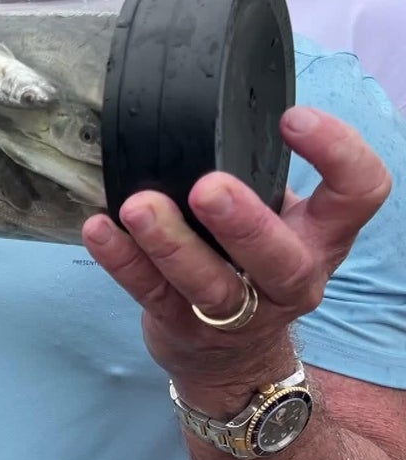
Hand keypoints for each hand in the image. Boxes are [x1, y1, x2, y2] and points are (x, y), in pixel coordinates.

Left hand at [82, 106, 390, 387]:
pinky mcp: (182, 327)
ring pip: (211, 285)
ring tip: (139, 207)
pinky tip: (99, 229)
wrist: (233, 359)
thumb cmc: (249, 260)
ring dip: (172, 244)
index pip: (360, 194)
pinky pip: (150, 293)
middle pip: (280, 258)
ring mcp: (238, 313)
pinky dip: (122, 261)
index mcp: (322, 237)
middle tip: (209, 188)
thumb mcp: (275, 216)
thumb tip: (196, 101)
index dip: (339, 154)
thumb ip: (253, 174)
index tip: (292, 117)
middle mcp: (292, 278)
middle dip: (244, 223)